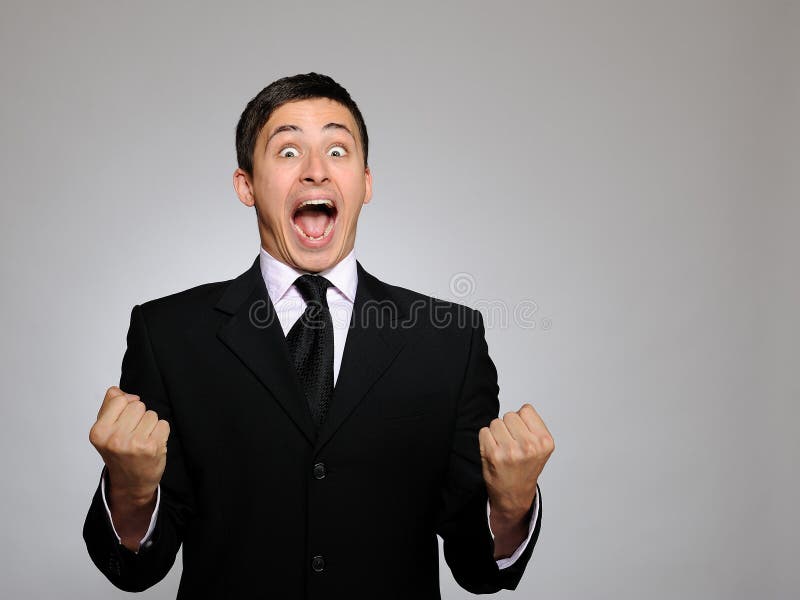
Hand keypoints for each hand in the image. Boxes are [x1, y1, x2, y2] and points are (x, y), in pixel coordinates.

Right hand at [89, 386, 169, 503]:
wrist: (131, 483)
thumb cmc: (119, 452)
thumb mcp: (105, 429)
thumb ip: (110, 404)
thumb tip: (126, 393)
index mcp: (99, 432)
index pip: (120, 399)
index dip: (125, 408)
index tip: (122, 423)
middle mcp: (114, 438)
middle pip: (138, 405)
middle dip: (138, 417)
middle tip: (133, 434)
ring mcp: (134, 444)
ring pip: (152, 414)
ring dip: (150, 425)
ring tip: (142, 440)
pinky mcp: (152, 447)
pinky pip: (163, 424)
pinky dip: (160, 432)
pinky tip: (152, 445)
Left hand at [479, 403, 553, 518]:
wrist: (513, 495)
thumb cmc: (525, 468)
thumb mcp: (541, 447)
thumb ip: (533, 426)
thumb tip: (520, 409)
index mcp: (545, 442)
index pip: (526, 410)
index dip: (522, 420)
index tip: (523, 434)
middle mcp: (530, 446)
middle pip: (510, 415)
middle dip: (508, 426)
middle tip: (512, 443)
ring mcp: (511, 451)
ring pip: (496, 422)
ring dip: (496, 432)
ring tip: (503, 448)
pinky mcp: (493, 455)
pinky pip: (484, 431)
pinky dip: (486, 439)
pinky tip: (494, 451)